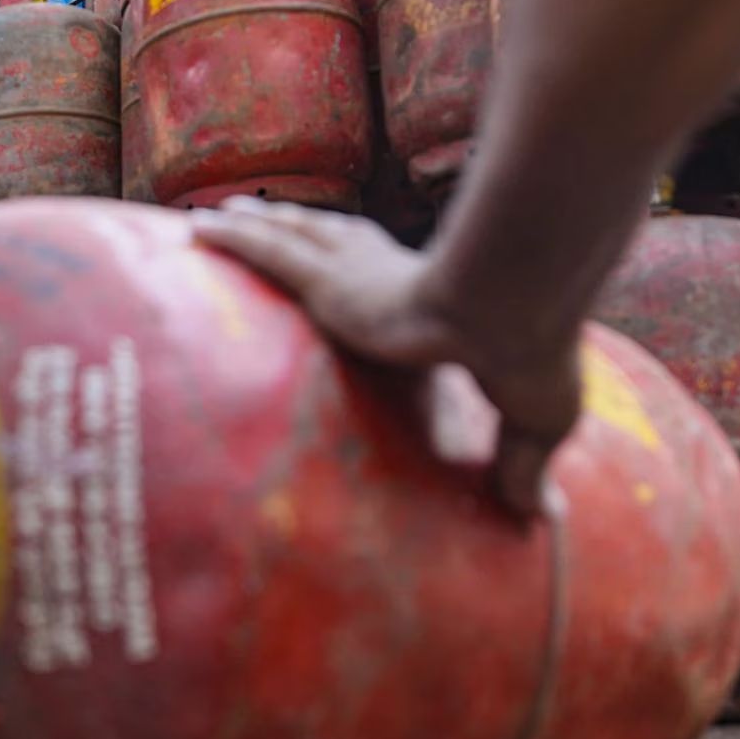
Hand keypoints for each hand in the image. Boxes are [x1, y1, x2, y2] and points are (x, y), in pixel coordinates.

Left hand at [191, 196, 581, 516]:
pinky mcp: (331, 280)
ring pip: (289, 236)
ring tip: (221, 217)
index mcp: (427, 297)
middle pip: (327, 239)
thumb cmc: (532, 358)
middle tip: (264, 218)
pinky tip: (195, 230)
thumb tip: (544, 521)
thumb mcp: (532, 418)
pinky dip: (231, 239)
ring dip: (254, 224)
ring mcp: (354, 270)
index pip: (383, 273)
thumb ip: (520, 464)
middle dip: (296, 227)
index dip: (361, 264)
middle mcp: (385, 270)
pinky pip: (265, 252)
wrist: (514, 312)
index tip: (343, 269)